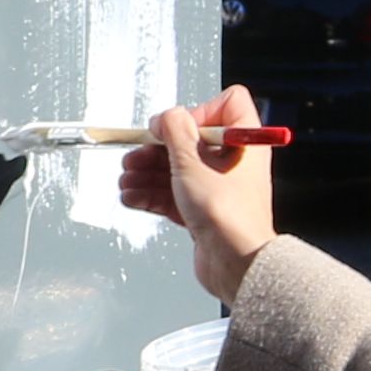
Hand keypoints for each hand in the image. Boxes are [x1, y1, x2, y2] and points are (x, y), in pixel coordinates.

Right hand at [115, 88, 281, 302]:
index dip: (198, 111)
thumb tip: (167, 116)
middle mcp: (233, 162)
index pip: (227, 106)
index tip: (175, 127)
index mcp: (243, 142)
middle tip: (136, 154)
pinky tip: (132, 196)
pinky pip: (173, 195)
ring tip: (127, 178)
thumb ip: (175, 132)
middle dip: (157, 148)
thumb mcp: (193, 162)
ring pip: (177, 170)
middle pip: (189, 141)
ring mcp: (218, 188)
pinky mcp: (203, 211)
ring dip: (148, 173)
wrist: (236, 264)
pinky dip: (152, 194)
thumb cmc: (230, 216)